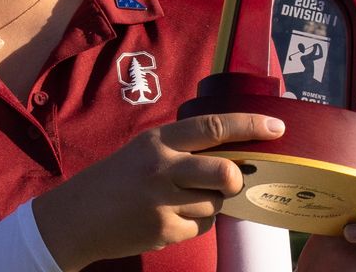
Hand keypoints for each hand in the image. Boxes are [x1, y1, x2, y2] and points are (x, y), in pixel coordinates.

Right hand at [32, 113, 284, 270]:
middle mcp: (162, 167)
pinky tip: (170, 217)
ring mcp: (163, 201)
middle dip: (236, 180)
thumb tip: (234, 152)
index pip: (213, 127)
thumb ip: (183, 147)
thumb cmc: (116, 179)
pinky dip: (195, 223)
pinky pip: (202, 226)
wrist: (77, 217)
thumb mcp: (145, 149)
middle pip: (225, 173)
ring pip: (216, 204)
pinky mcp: (164, 230)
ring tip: (182, 200)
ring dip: (211, 203)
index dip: (250, 125)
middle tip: (231, 180)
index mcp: (159, 140)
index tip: (277, 128)